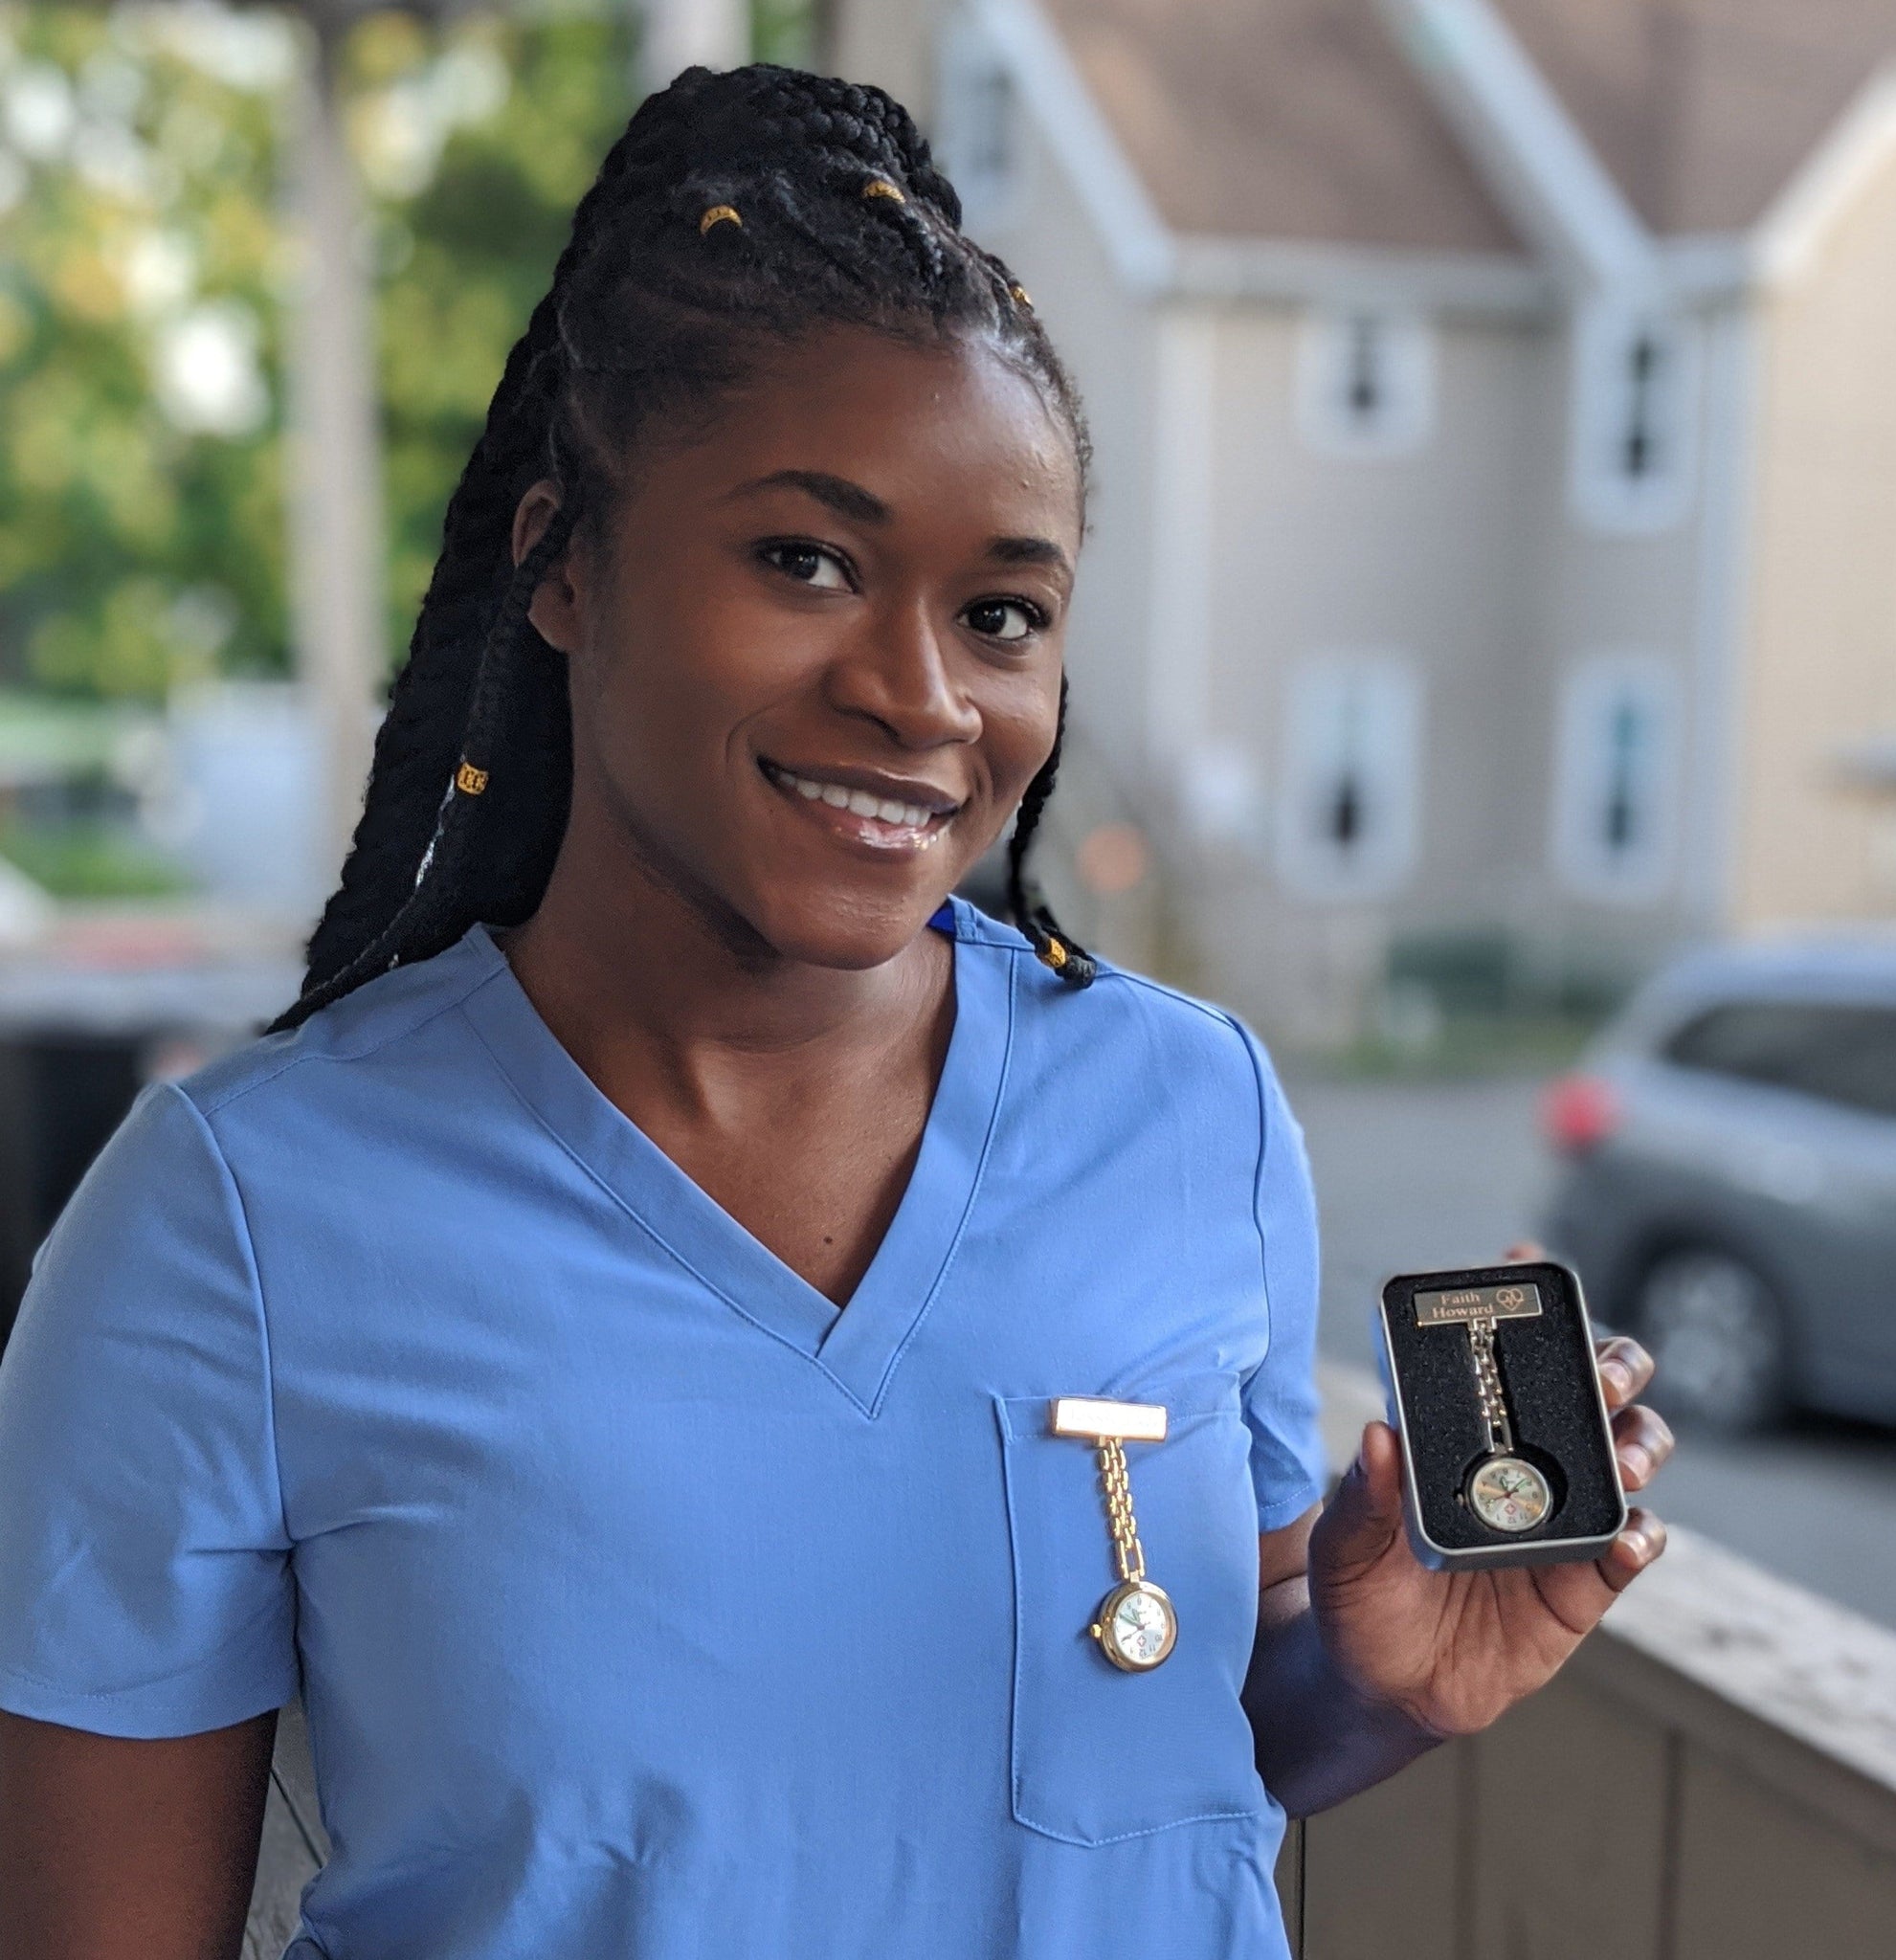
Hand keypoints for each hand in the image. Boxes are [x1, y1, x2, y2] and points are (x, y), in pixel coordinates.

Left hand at [1306, 1245, 1671, 1739]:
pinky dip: (1642, 1537)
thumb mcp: (1344, 1544)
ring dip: (1640, 1442)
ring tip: (1626, 1458)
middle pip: (1592, 1391)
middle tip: (1607, 1372)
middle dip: (1613, 1364)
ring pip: (1629, 1455)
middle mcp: (1523, 1463)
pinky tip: (1627, 1538)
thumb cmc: (1355, 1594)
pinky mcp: (1583, 1584)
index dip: (1520, 1304)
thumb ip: (1363, 1497)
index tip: (1522, 1261)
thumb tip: (1377, 1435)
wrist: (1380, 1685)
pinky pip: (1631, 1549)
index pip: (1500, 1358)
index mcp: (1463, 1435)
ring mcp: (1560, 1519)